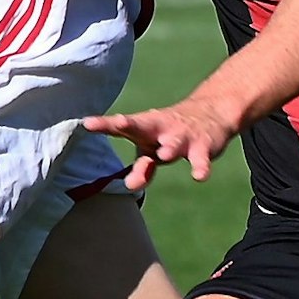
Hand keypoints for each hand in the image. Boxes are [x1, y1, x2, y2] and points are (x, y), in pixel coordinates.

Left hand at [85, 96, 239, 187]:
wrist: (211, 112)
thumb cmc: (169, 135)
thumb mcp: (153, 151)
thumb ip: (141, 168)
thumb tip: (129, 186)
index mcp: (144, 128)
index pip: (120, 126)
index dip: (104, 124)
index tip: (87, 123)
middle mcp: (161, 128)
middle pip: (143, 126)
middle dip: (130, 124)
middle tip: (118, 122)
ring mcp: (182, 136)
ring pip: (174, 143)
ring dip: (169, 148)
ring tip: (164, 155)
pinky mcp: (203, 145)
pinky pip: (201, 159)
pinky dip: (201, 167)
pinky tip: (199, 177)